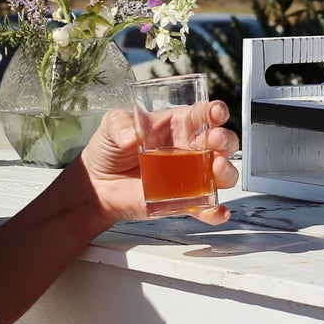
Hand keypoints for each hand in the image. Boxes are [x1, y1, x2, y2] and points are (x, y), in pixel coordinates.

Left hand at [77, 101, 236, 225]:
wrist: (96, 184)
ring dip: (226, 172)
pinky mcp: (181, 201)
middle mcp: (189, 150)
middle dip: (226, 140)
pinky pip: (204, 208)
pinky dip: (215, 212)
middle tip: (215, 140)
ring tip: (216, 169)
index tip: (216, 112)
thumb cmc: (109, 149)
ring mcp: (189, 177)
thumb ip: (119, 124)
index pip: (204, 115)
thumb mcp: (111, 125)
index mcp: (178, 126)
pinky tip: (218, 212)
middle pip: (221, 143)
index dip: (216, 111)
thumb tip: (130, 137)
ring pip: (220, 174)